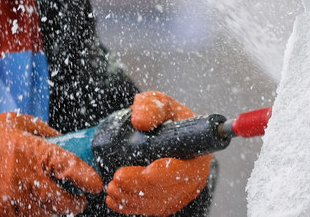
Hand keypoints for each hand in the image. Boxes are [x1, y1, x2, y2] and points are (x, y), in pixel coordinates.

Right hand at [0, 112, 102, 216]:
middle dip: (76, 203)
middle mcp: (27, 177)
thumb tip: (63, 139)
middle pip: (65, 201)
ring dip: (57, 212)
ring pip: (50, 215)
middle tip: (78, 199)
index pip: (70, 167)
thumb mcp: (16, 122)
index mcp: (33, 151)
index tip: (95, 183)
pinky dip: (37, 216)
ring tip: (58, 204)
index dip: (87, 178)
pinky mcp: (5, 214)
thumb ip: (43, 131)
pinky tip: (36, 208)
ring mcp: (16, 199)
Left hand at [105, 91, 212, 215]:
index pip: (186, 169)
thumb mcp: (159, 103)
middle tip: (117, 179)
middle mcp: (193, 176)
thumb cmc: (164, 117)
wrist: (159, 129)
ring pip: (158, 203)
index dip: (167, 173)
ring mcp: (181, 191)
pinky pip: (152, 209)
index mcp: (197, 152)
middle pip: (169, 190)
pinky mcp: (168, 200)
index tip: (146, 171)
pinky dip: (132, 206)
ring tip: (112, 188)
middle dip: (140, 187)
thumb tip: (140, 121)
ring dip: (133, 199)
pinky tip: (116, 199)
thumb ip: (150, 107)